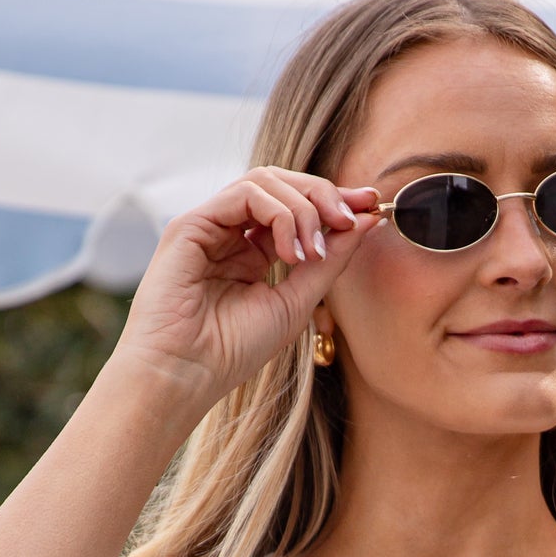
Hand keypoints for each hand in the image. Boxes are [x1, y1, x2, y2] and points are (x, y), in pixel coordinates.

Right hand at [110, 168, 380, 408]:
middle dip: (324, 195)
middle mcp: (230, 233)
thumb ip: (329, 260)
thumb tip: (366, 220)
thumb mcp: (297, 301)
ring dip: (303, 209)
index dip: (334, 202)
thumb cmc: (232, 350)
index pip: (296, 207)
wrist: (186, 374)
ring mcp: (210, 226)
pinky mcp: (191, 224)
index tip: (370, 207)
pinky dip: (278, 214)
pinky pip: (245, 194)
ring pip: (265, 181)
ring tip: (312, 252)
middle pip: (283, 184)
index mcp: (252, 251)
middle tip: (351, 219)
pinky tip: (289, 251)